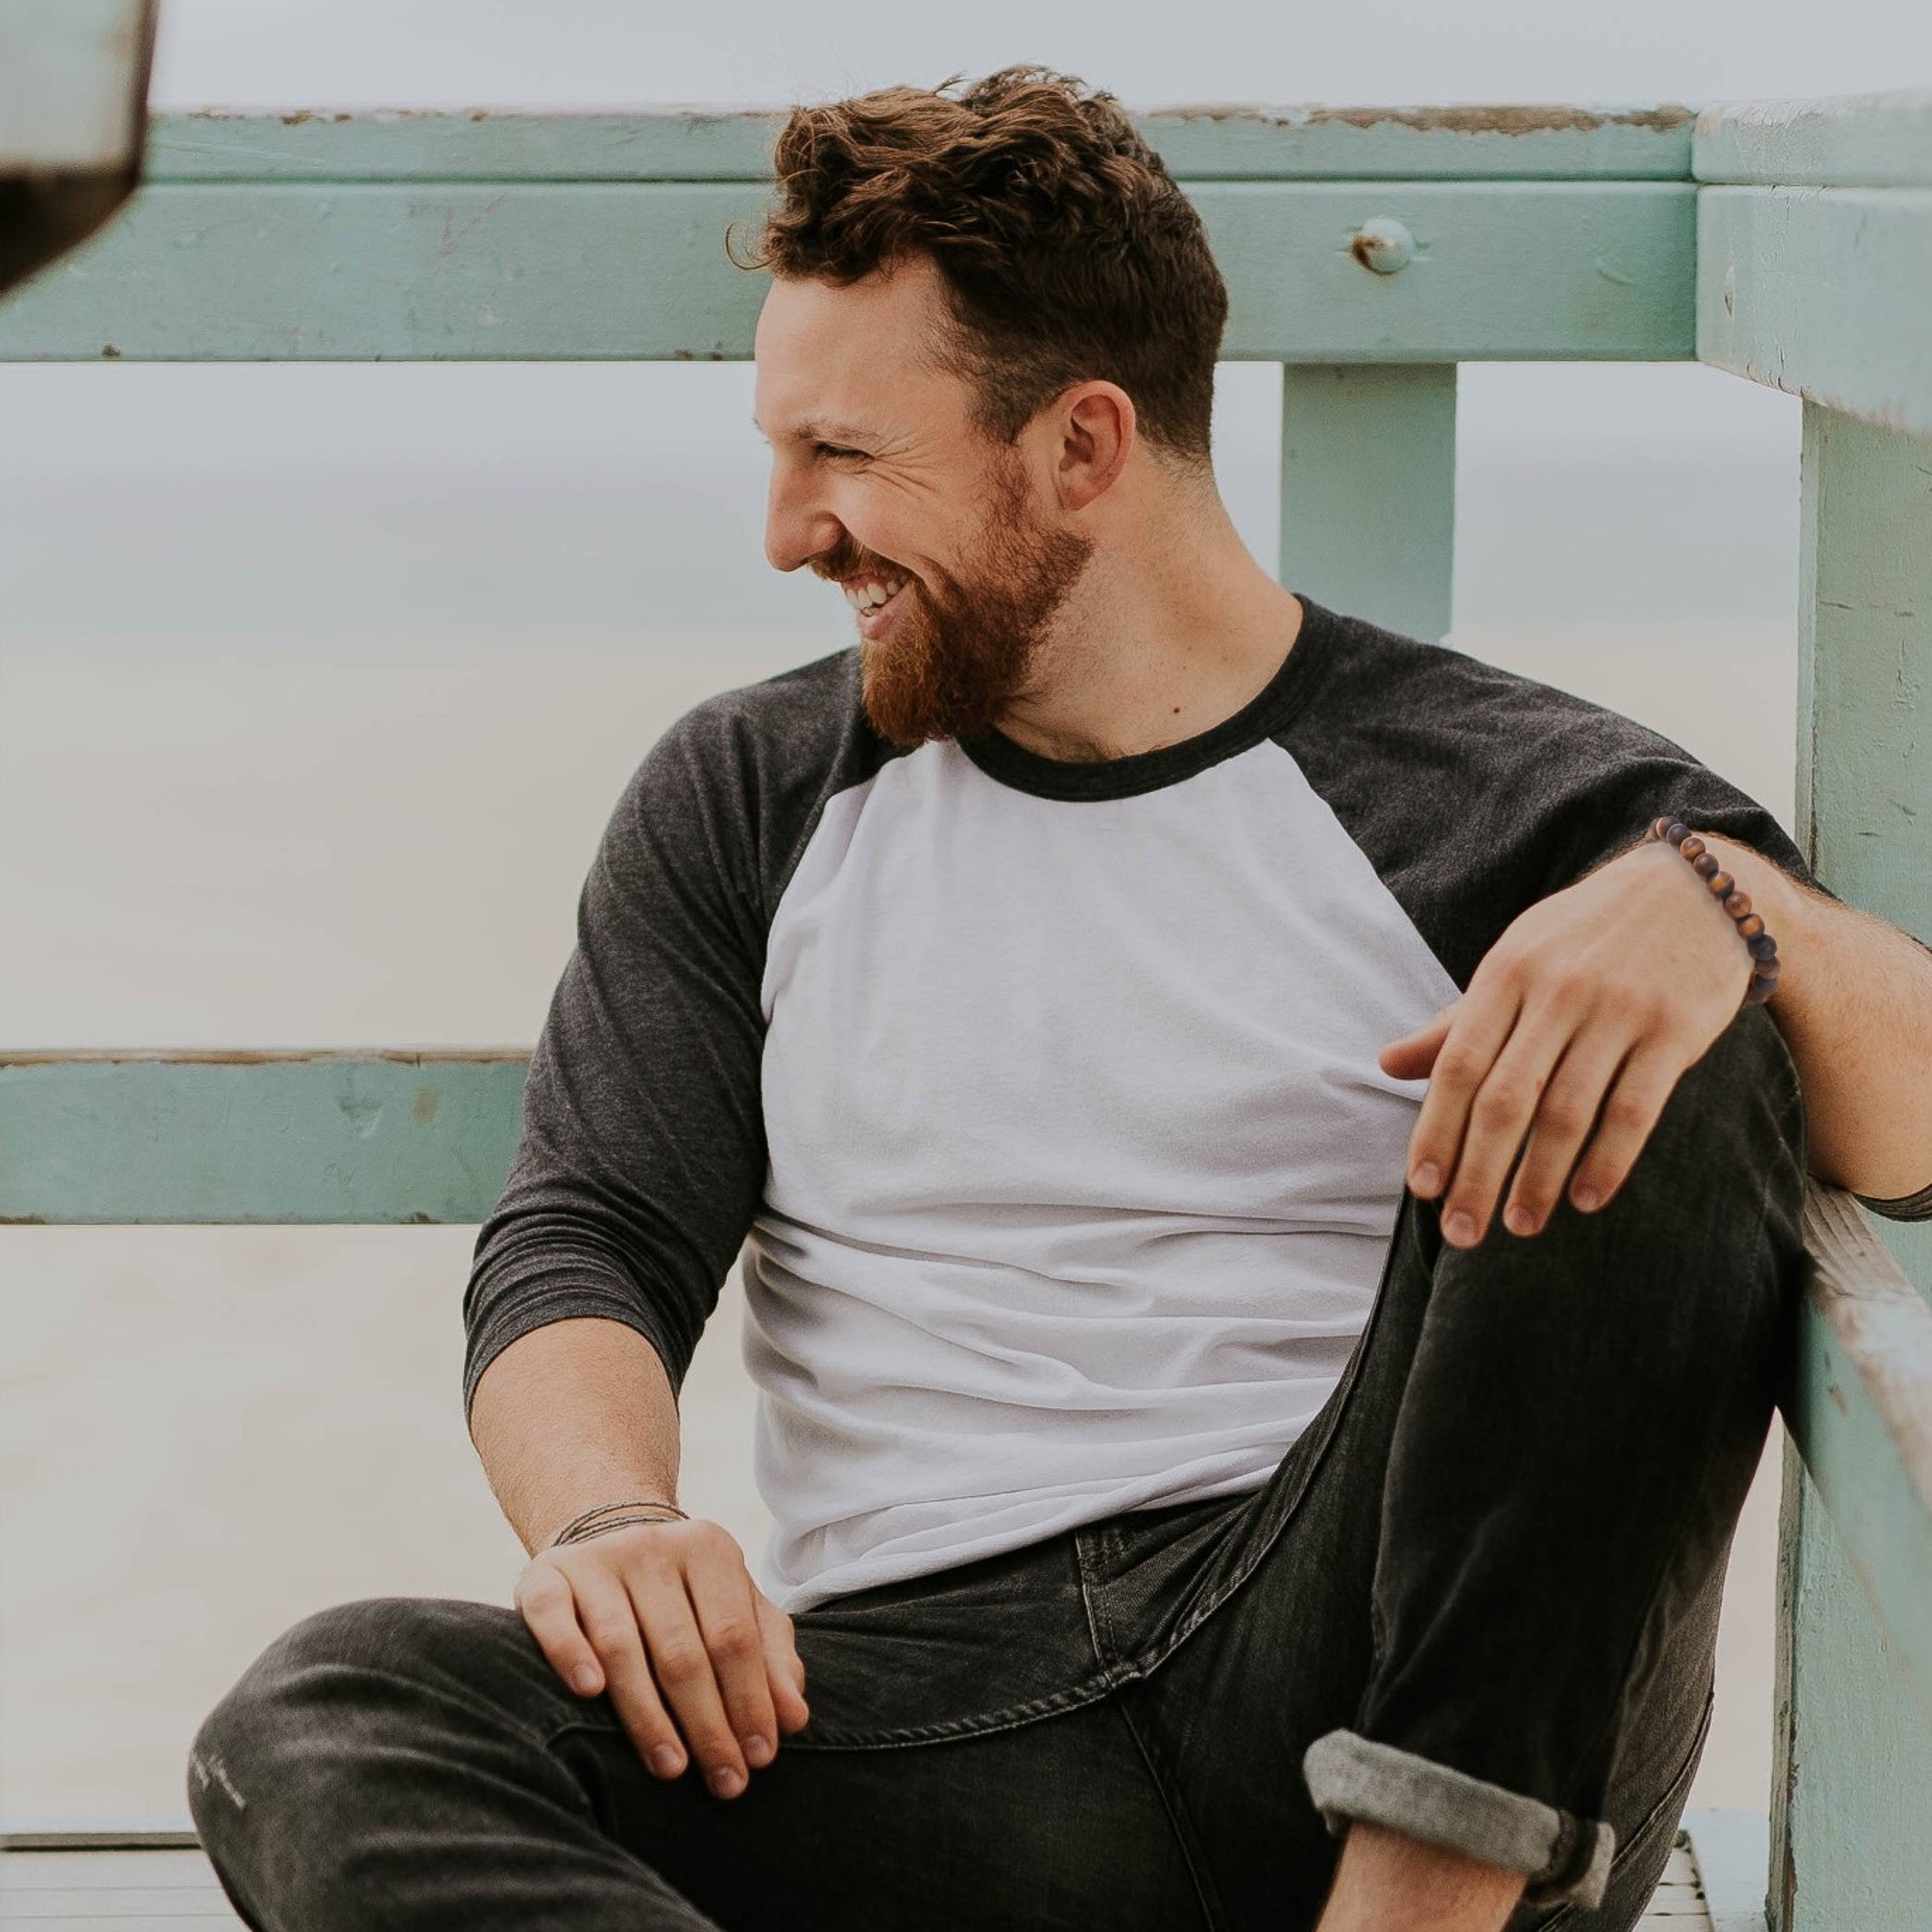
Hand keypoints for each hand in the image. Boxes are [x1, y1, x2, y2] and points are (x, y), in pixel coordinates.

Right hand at [514, 1517, 808, 1799]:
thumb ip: (772, 1659)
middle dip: (707, 1724)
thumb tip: (794, 1718)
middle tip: (724, 1781)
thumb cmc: (686, 1597)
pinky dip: (570, 1653)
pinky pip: (553, 1616)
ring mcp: (597, 1560)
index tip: (760, 1758)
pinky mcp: (546, 1575)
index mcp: (709, 1549)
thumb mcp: (737, 1612)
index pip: (734, 1636)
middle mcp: (653, 1546)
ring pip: (621, 1645)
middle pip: (683, 1649)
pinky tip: (590, 1692)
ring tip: (671, 1767)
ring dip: (647, 1715)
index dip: (750, 1700)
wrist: (608, 1545)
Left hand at [1379, 838, 1758, 1247]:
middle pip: (1505, 1100)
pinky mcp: (1674, 1030)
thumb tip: (1387, 1065)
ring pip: (1567, 1113)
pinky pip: (1634, 1110)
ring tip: (1520, 1225)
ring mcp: (1617, 1009)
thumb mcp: (1515, 961)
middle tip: (1462, 1234)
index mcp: (1506, 973)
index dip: (1436, 1132)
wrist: (1695, 891)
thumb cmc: (1586, 937)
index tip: (1423, 1190)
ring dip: (1540, 1180)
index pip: (1458, 1067)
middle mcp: (1556, 990)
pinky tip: (1585, 1199)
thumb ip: (1456, 1021)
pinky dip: (1607, 1162)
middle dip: (1478, 1174)